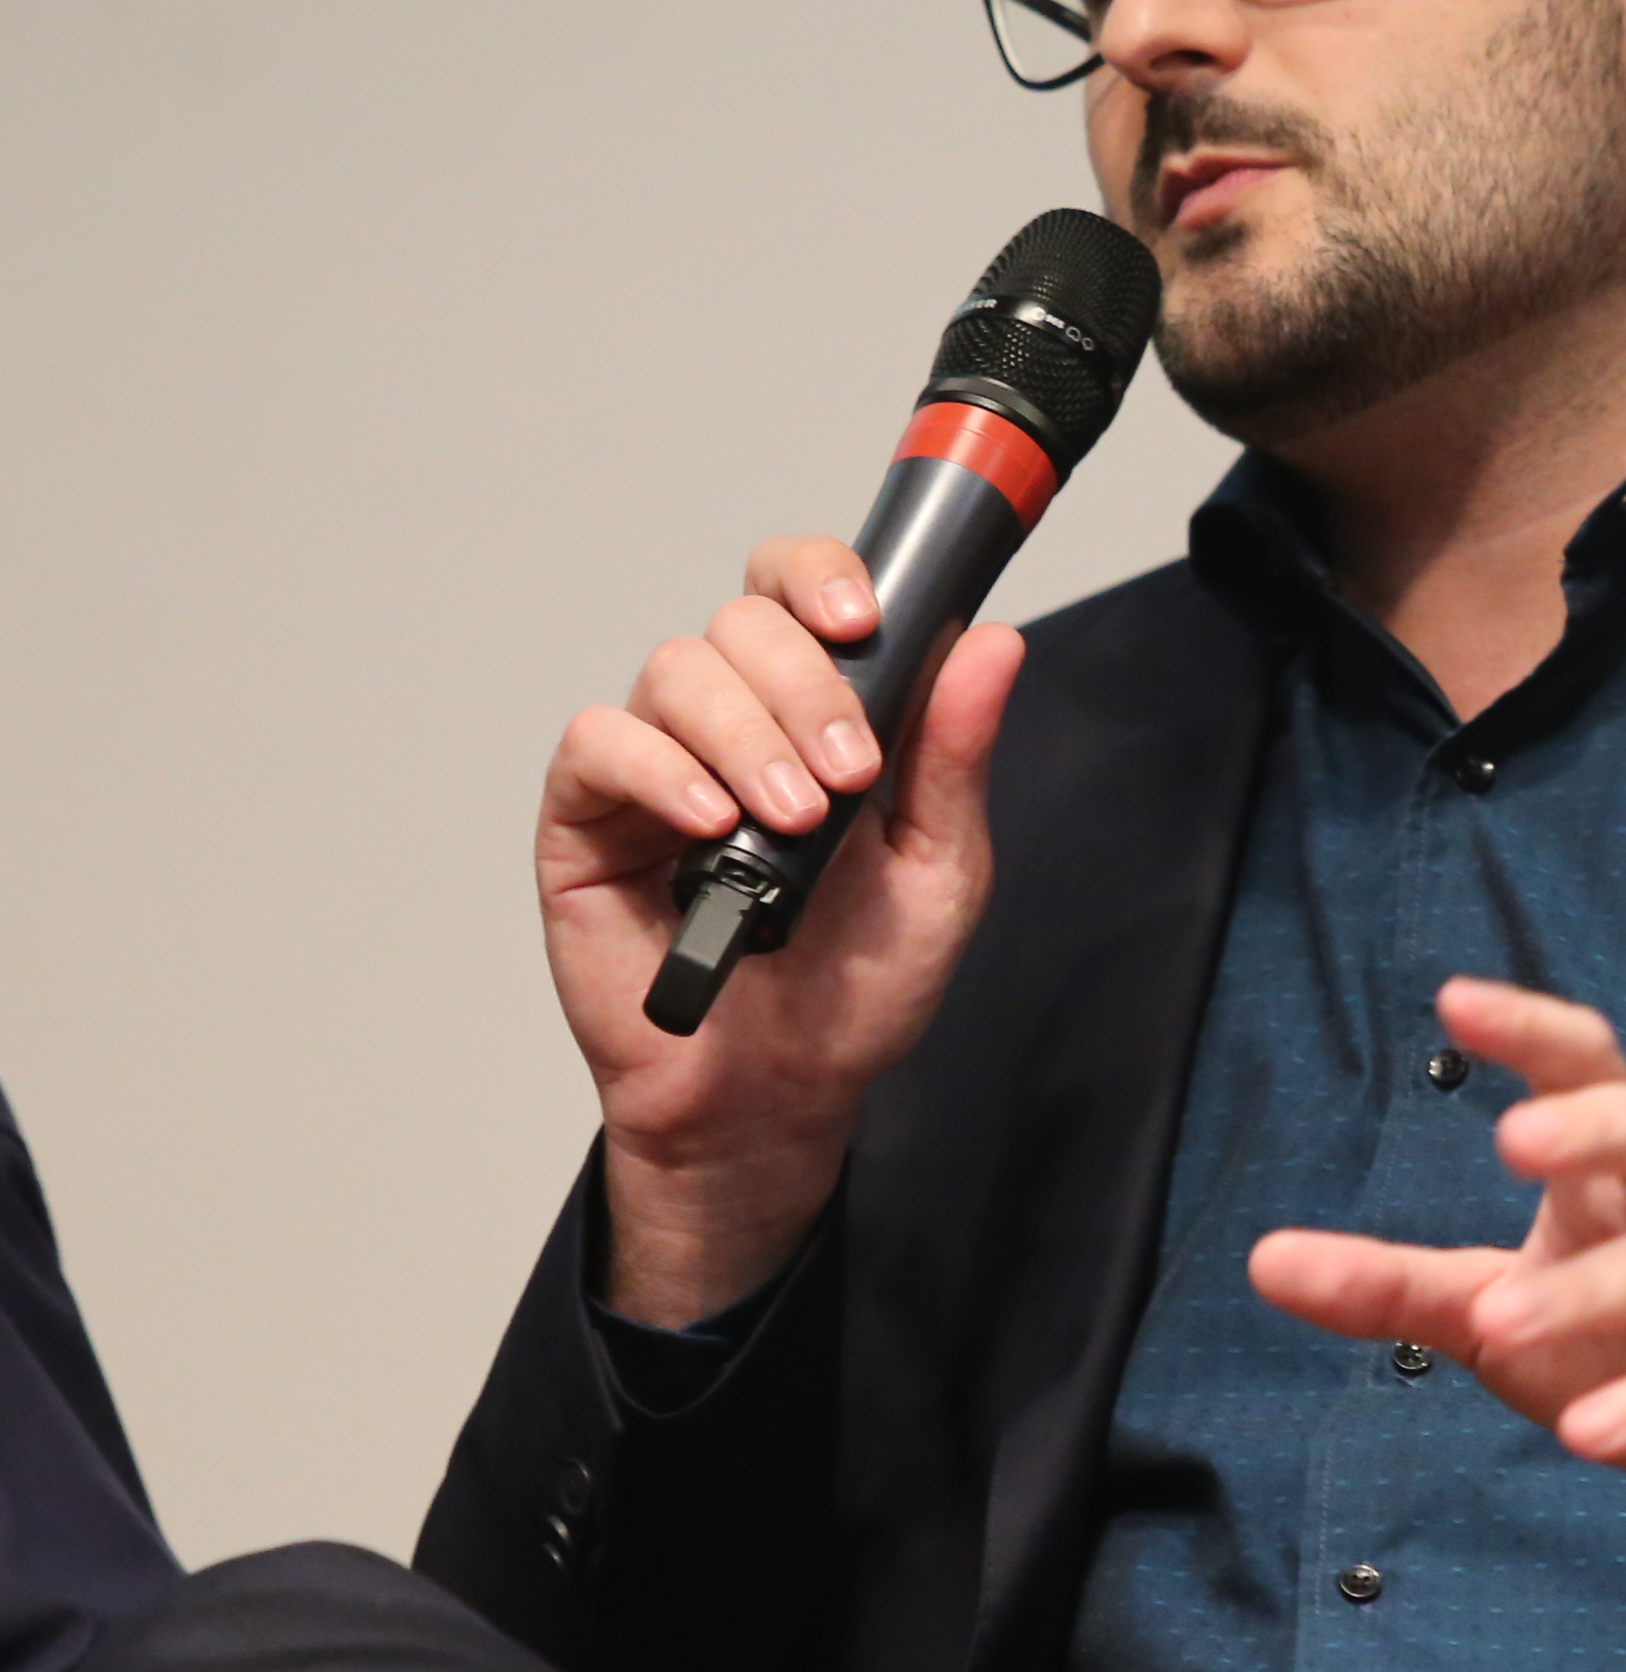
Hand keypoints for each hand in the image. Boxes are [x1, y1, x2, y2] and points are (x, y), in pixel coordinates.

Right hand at [537, 534, 1018, 1325]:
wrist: (780, 1094)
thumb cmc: (856, 986)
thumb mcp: (939, 870)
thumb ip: (955, 756)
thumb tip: (992, 642)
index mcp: (814, 710)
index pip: (798, 589)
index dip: (822, 577)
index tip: (864, 622)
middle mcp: (730, 720)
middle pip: (742, 620)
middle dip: (804, 684)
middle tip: (848, 776)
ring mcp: (655, 764)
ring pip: (677, 670)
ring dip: (744, 734)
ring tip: (791, 822)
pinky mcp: (587, 819)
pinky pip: (600, 743)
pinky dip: (658, 769)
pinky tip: (709, 826)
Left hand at [1250, 979, 1625, 1551]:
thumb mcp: (1495, 1308)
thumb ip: (1391, 1283)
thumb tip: (1261, 1259)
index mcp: (1619, 1174)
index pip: (1591, 1066)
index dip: (1533, 1027)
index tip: (1453, 999)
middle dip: (1598, 1123)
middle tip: (1512, 1143)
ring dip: (1593, 1290)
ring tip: (1498, 1325)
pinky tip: (1586, 1433)